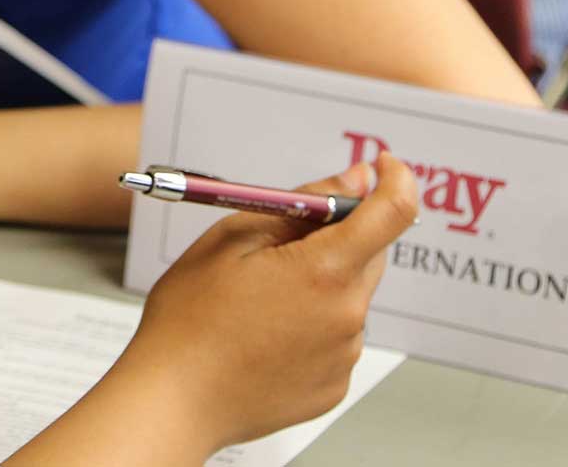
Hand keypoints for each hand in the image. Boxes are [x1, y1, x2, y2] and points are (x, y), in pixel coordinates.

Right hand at [112, 154, 416, 452]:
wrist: (172, 400)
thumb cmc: (191, 318)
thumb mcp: (233, 237)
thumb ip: (303, 203)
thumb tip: (357, 179)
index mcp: (325, 271)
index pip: (394, 212)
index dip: (395, 179)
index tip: (382, 167)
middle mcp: (347, 316)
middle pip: (369, 254)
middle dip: (337, 237)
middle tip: (280, 243)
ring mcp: (343, 357)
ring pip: (349, 297)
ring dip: (321, 284)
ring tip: (258, 301)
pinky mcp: (333, 387)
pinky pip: (336, 340)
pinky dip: (313, 326)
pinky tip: (265, 334)